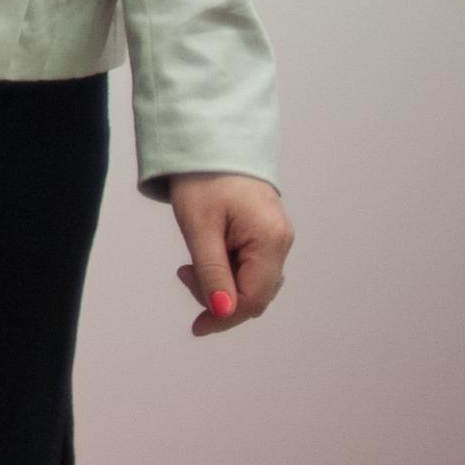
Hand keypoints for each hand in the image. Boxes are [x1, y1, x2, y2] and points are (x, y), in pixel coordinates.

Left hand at [167, 171, 291, 335]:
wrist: (209, 137)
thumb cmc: (202, 178)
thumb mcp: (199, 227)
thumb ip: (211, 272)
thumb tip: (221, 312)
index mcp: (271, 241)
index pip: (253, 298)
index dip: (225, 316)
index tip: (196, 327)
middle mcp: (281, 242)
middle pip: (255, 293)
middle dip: (219, 298)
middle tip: (183, 275)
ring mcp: (275, 237)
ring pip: (251, 280)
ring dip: (221, 283)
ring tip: (188, 264)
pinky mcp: (264, 232)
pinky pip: (249, 264)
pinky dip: (226, 269)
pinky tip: (203, 257)